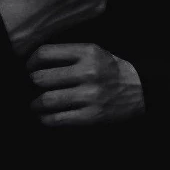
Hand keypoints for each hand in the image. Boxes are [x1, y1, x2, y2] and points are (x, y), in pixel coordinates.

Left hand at [27, 44, 144, 126]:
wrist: (140, 89)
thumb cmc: (111, 69)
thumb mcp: (95, 51)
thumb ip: (69, 53)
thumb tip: (37, 61)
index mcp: (87, 52)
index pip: (46, 53)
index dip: (31, 61)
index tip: (29, 67)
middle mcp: (88, 72)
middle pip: (42, 77)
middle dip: (31, 83)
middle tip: (30, 85)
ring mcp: (89, 95)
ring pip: (47, 100)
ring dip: (35, 103)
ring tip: (35, 104)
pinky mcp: (92, 116)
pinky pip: (58, 119)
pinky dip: (45, 119)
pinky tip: (44, 117)